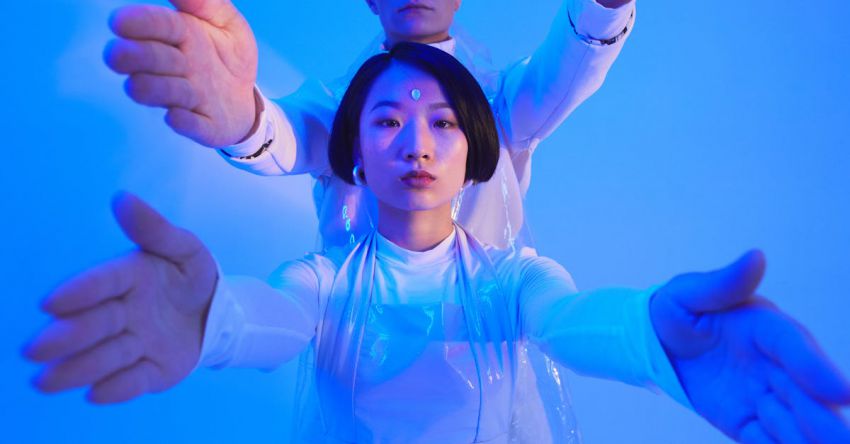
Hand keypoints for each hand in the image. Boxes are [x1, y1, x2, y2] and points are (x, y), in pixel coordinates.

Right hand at [23, 192, 217, 403]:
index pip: (104, 283)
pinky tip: (97, 394)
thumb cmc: (193, 276)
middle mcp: (126, 312)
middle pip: (96, 324)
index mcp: (131, 277)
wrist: (220, 313)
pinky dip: (118, 388)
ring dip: (79, 368)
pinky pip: (136, 380)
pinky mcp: (154, 370)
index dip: (80, 292)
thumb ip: (156, 229)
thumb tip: (122, 198)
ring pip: (108, 356)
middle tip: (35, 348)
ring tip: (47, 381)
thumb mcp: (186, 248)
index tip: (51, 302)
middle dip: (67, 337)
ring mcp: (138, 343)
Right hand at [104, 0, 258, 146]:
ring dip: (153, 89)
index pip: (159, 25)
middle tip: (116, 55)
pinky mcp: (204, 125)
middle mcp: (180, 67)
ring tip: (136, 86)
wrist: (246, 98)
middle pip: (154, 59)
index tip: (119, 22)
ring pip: (166, 93)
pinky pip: (193, 125)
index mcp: (182, 35)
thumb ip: (206, 3)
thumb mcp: (227, 23)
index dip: (141, 23)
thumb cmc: (229, 55)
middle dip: (135, 57)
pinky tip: (176, 116)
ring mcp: (190, 98)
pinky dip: (184, 122)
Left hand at [651, 251, 849, 442]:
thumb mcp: (688, 293)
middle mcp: (776, 364)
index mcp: (765, 327)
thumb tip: (756, 257)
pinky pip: (765, 441)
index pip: (794, 347)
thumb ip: (722, 283)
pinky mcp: (747, 422)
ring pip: (795, 423)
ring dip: (806, 439)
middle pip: (807, 394)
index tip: (841, 391)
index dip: (816, 368)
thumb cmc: (676, 311)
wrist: (656, 343)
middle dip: (826, 419)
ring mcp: (765, 396)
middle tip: (842, 440)